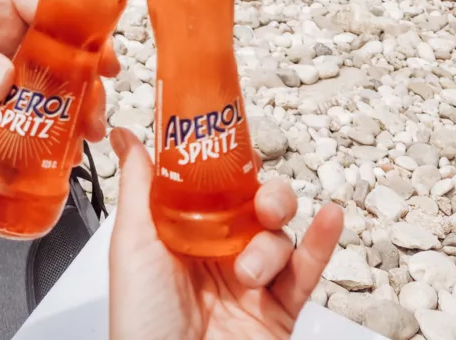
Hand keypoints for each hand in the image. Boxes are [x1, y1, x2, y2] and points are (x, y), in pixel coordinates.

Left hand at [0, 0, 117, 129]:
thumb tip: (4, 82)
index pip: (54, 6)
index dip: (85, 31)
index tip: (104, 59)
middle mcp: (6, 27)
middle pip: (63, 48)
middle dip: (85, 77)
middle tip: (95, 110)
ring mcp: (1, 60)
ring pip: (52, 79)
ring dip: (71, 104)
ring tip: (85, 133)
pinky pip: (29, 105)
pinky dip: (45, 123)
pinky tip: (56, 143)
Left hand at [109, 129, 342, 339]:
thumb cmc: (143, 322)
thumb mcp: (133, 244)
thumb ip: (140, 185)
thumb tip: (125, 135)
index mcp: (184, 232)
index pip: (215, 186)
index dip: (228, 164)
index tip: (234, 141)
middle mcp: (220, 252)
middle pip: (256, 204)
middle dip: (266, 195)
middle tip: (259, 202)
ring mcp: (252, 280)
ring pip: (280, 234)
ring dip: (272, 242)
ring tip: (251, 271)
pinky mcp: (277, 309)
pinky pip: (306, 271)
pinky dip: (323, 242)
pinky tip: (330, 217)